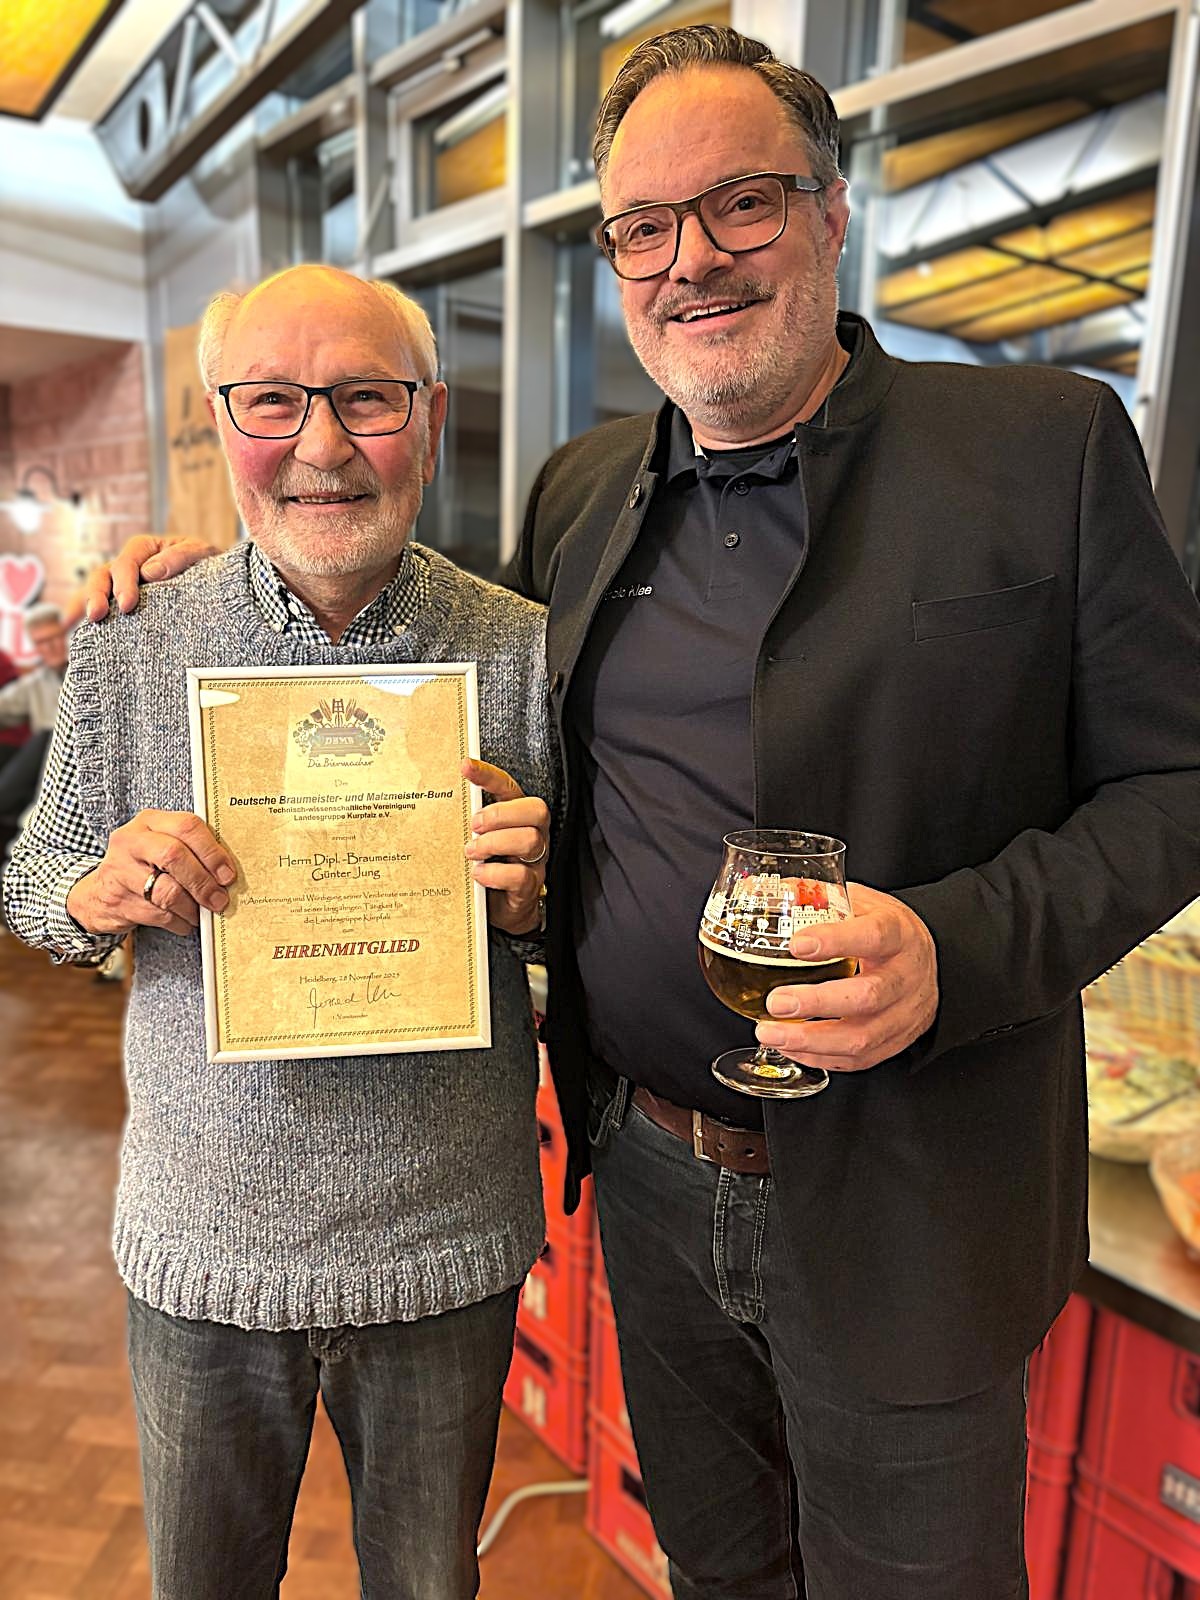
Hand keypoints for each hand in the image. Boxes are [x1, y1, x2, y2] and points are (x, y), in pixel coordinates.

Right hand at [66, 811, 236, 937]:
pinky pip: (160, 915)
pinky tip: (183, 921)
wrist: (97, 893)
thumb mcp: (160, 845)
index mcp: (149, 821)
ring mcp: (121, 871)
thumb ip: (190, 849)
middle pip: (175, 856)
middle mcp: (131, 841)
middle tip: (220, 899)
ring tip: (201, 913)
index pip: (187, 826)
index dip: (212, 852)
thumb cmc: (141, 866)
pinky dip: (179, 922)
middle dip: (203, 882)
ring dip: (192, 907)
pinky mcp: (118, 900)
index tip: (228, 874)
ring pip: (168, 891)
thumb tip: (227, 873)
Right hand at [84, 536, 217, 621]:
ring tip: (89, 622)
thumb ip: (179, 558)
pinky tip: (70, 626)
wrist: (220, 591)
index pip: (127, 560)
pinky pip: (101, 607)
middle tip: (99, 615)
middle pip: (104, 574)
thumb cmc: (210, 567)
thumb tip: (150, 572)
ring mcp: (123, 585)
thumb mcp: (202, 554)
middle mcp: (131, 566)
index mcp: (146, 549)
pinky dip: (81, 612)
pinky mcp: (125, 606)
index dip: (124, 581)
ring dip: (88, 602)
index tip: (127, 604)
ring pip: (97, 588)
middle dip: (98, 594)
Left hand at [462, 758, 549, 935]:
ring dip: (494, 843)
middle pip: (536, 810)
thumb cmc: (487, 868)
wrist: (502, 911)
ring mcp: (533, 861)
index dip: (489, 776)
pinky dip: (496, 873)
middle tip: (474, 825)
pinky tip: (479, 874)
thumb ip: (466, 823)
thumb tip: (434, 804)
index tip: (465, 767)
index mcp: (516, 817)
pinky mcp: (528, 888)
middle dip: (501, 813)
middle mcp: (532, 834)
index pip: (509, 787)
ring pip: (530, 840)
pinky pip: (521, 876)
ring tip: (472, 852)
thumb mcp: (477, 840)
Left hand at [754, 882, 937, 1073]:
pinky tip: (789, 1046)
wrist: (931, 964)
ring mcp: (903, 1015)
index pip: (874, 936)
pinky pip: (856, 1059)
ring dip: (809, 1040)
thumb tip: (762, 891)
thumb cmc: (887, 931)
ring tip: (769, 1032)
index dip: (835, 941)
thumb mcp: (862, 903)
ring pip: (860, 1037)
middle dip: (816, 1003)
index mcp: (899, 934)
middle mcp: (906, 977)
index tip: (796, 944)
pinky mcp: (894, 1043)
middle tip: (775, 1002)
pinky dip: (818, 1056)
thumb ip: (817, 898)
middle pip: (867, 996)